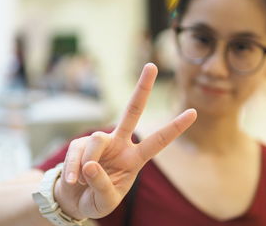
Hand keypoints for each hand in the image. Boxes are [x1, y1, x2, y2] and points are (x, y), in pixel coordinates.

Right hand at [54, 63, 196, 219]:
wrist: (73, 199)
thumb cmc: (96, 199)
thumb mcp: (105, 201)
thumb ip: (102, 185)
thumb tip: (90, 164)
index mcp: (134, 159)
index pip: (157, 141)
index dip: (174, 128)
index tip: (193, 112)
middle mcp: (120, 145)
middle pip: (132, 111)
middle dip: (142, 89)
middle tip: (152, 65)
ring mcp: (100, 143)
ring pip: (97, 139)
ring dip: (89, 160)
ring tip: (81, 179)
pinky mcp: (79, 144)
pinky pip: (77, 152)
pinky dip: (72, 167)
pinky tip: (72, 180)